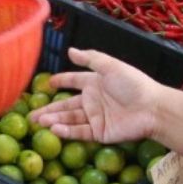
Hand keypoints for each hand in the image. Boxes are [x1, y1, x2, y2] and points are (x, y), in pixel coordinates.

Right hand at [29, 49, 166, 144]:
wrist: (151, 108)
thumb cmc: (133, 84)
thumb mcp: (111, 66)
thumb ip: (90, 59)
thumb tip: (70, 50)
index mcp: (95, 83)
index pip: (74, 81)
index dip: (61, 81)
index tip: (48, 83)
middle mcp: (93, 100)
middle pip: (66, 105)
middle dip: (49, 109)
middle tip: (31, 115)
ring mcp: (95, 118)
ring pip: (69, 119)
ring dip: (53, 120)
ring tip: (37, 122)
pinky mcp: (99, 133)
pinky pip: (79, 132)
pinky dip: (66, 131)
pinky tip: (54, 130)